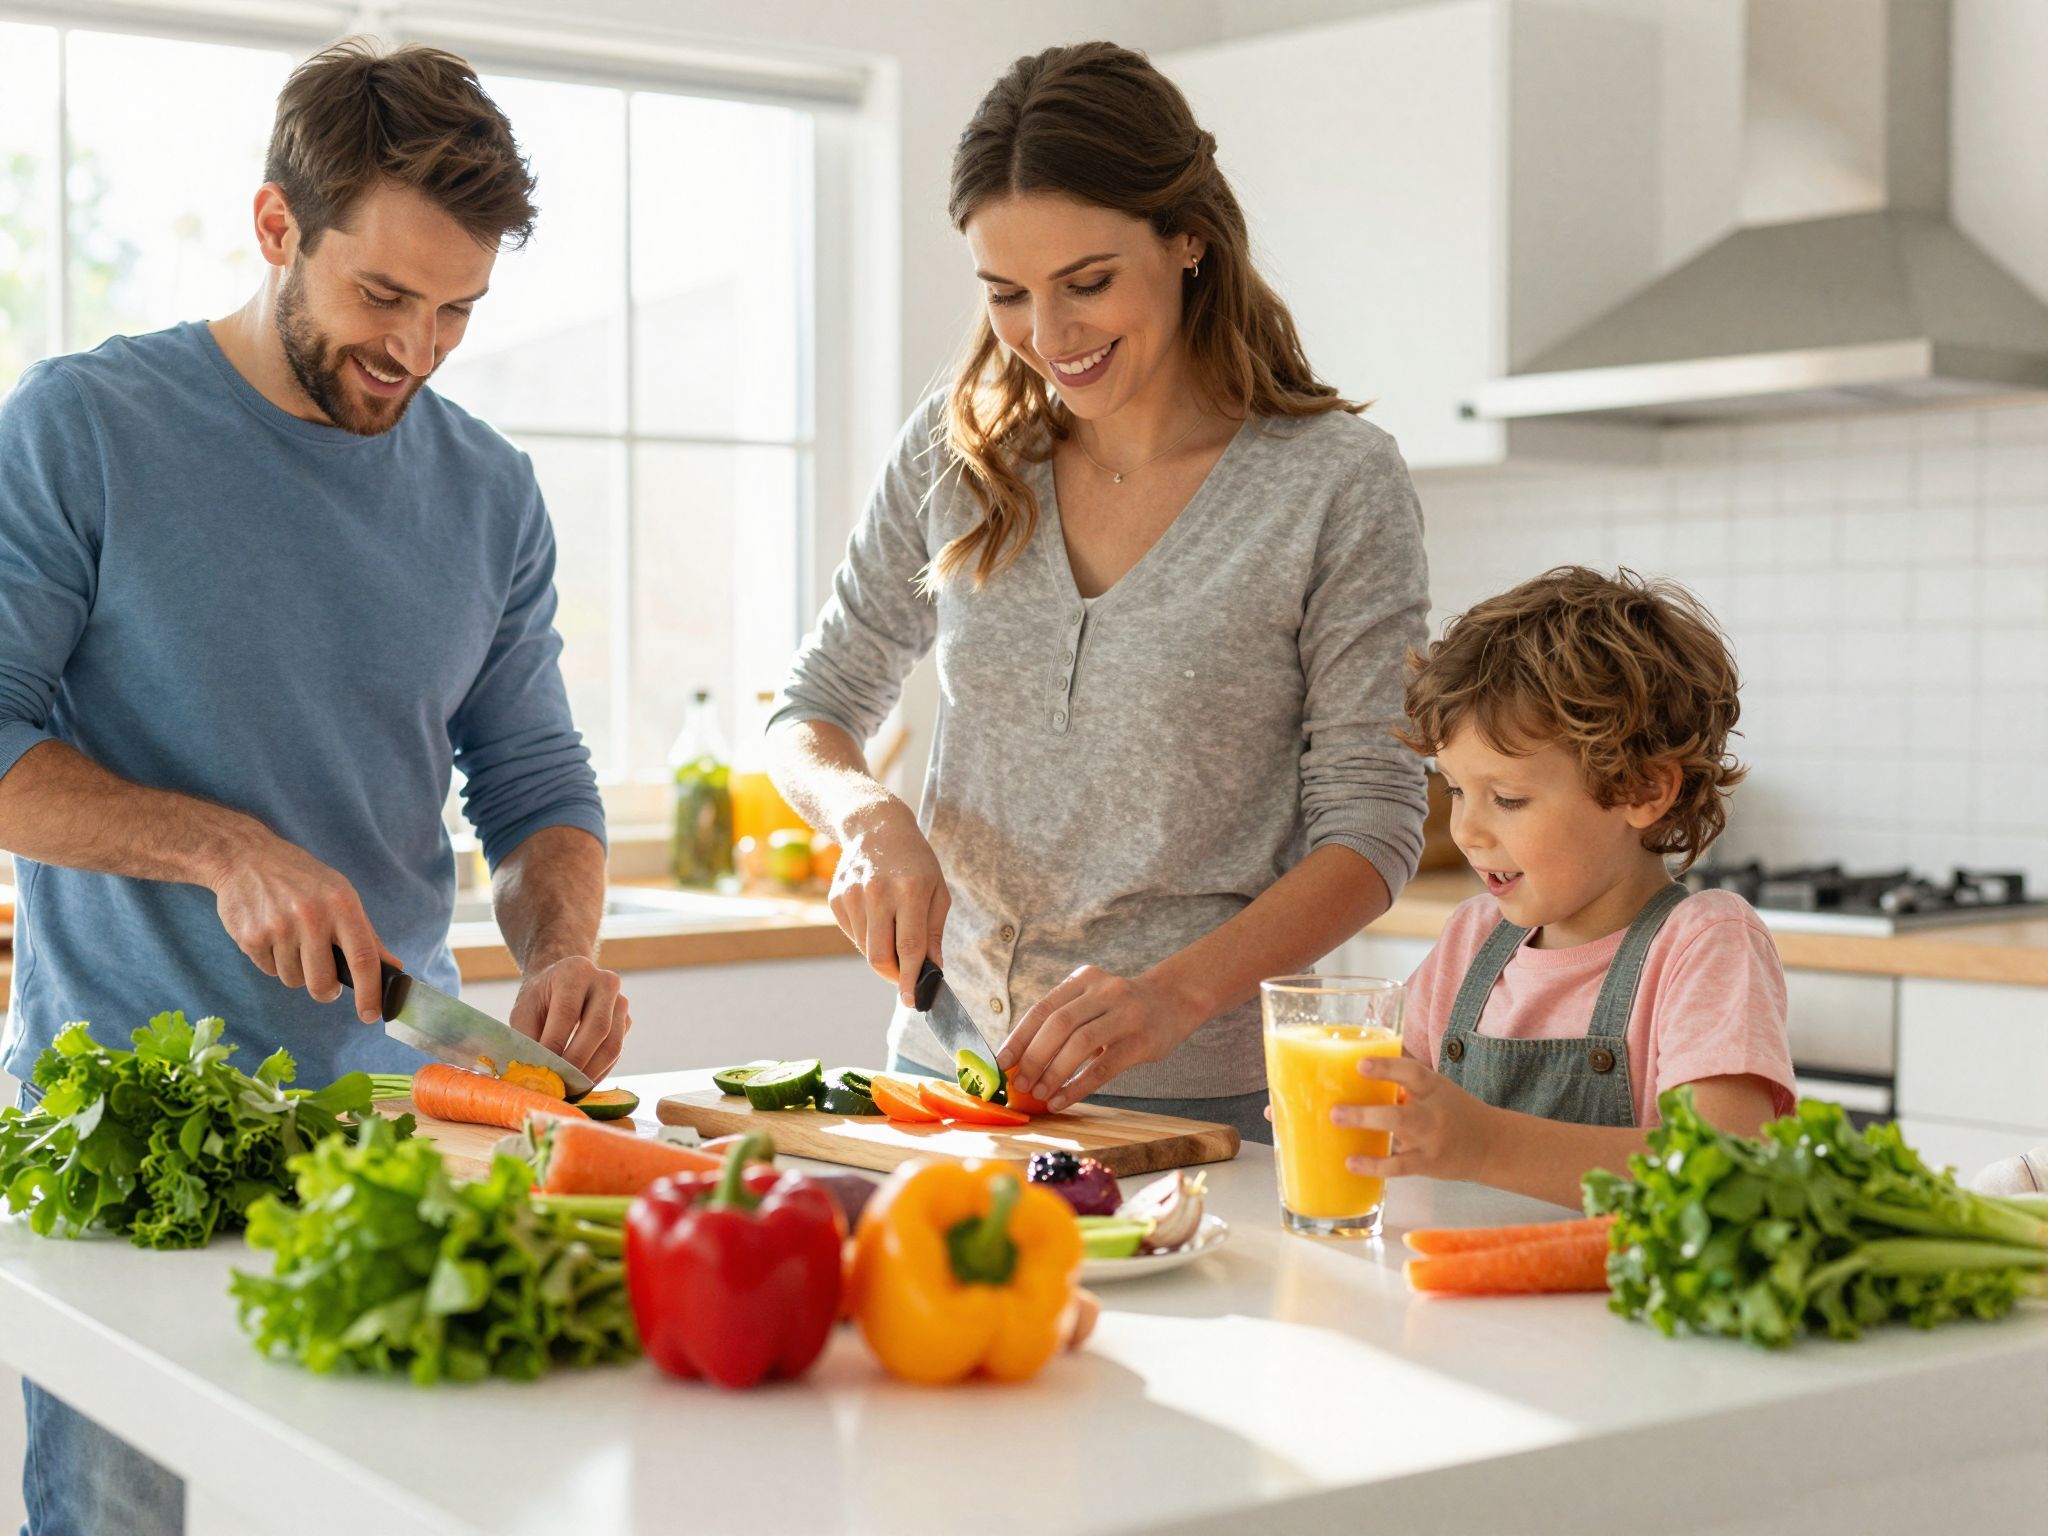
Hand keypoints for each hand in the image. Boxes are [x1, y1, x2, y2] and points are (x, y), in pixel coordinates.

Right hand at [210, 830, 395, 1023]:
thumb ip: (367, 936)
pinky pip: (269, 971)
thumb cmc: (304, 881)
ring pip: (294, 981)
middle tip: (326, 981)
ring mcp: (278, 928)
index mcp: (342, 905)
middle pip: (323, 983)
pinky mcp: (250, 938)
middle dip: (326, 990)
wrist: (247, 858)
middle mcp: (311, 916)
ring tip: (293, 940)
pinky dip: (274, 961)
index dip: (370, 992)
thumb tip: (395, 968)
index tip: (371, 1015)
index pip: (363, 959)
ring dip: (297, 970)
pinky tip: (272, 934)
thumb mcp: (342, 896)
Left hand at [509, 955, 630, 1080]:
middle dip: (577, 1062)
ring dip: (592, 1072)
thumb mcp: (524, 1011)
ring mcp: (621, 1001)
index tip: (544, 1070)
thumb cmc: (540, 998)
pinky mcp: (627, 1020)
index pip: (568, 1013)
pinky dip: (599, 1072)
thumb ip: (527, 1039)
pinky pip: (617, 1052)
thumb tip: (533, 1074)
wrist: (563, 982)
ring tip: (570, 1089)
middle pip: (598, 1028)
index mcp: (575, 971)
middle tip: (559, 1085)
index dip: (556, 1044)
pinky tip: (581, 1083)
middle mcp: (605, 982)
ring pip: (613, 1044)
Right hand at [829, 800, 949, 1006]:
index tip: (912, 1001)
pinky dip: (868, 938)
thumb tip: (933, 969)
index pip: (909, 947)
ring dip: (883, 955)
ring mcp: (852, 896)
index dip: (912, 978)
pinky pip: (853, 935)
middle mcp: (877, 893)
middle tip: (906, 977)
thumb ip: (933, 933)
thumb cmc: (915, 861)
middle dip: (894, 976)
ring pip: (865, 949)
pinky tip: (877, 917)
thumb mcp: (937, 890)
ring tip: (894, 932)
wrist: (876, 827)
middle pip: (880, 956)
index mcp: (909, 890)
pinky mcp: (836, 899)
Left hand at [996, 966, 1200, 1111]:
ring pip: (1080, 1044)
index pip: (1043, 1009)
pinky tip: (1062, 1099)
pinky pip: (1103, 1067)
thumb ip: (1062, 1022)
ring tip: (1039, 1094)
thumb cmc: (1121, 1008)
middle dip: (1034, 1058)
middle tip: (1020, 1084)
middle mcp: (1104, 991)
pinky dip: (1078, 1086)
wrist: (1174, 1000)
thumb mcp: (1092, 1001)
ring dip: (1054, 1073)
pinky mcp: (1142, 1041)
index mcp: (1083, 979)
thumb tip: (1020, 1060)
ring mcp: (1126, 1014)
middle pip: (1059, 1025)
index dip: (1019, 1037)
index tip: (1001, 1062)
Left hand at [1331, 1054, 1504, 1183]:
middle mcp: (1433, 1113)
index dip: (1386, 1067)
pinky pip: (1399, 1166)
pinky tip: (1352, 1162)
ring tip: (1337, 1124)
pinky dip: (1374, 1165)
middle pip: (1401, 1112)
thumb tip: (1357, 1080)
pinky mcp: (1428, 1163)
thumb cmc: (1455, 1112)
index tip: (1360, 1064)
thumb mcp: (1437, 1091)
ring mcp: (1431, 1140)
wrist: (1492, 1145)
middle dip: (1367, 1112)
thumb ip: (1405, 1086)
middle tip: (1335, 1110)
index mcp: (1434, 1088)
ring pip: (1400, 1133)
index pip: (1412, 1073)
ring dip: (1367, 1128)